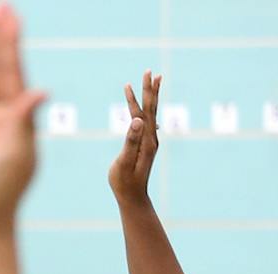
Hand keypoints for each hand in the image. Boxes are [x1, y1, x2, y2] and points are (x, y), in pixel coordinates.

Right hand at [109, 71, 160, 203]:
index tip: (135, 80)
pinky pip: (146, 122)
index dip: (139, 96)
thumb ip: (130, 140)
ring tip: (153, 82)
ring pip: (150, 114)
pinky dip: (145, 110)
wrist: (133, 197)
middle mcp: (151, 138)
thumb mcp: (124, 161)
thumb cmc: (125, 182)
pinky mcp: (146, 145)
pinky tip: (145, 108)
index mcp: (146, 140)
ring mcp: (150, 141)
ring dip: (150, 97)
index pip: (143, 112)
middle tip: (150, 71)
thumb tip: (137, 120)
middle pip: (151, 108)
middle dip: (150, 89)